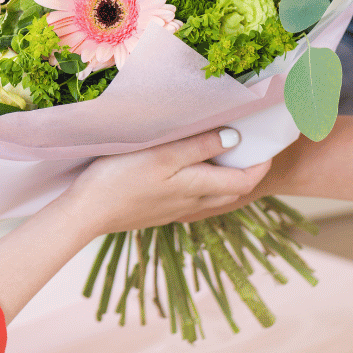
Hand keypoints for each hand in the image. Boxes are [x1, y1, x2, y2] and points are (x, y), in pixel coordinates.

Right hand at [64, 128, 271, 236]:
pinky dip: (202, 185)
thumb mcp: (163, 155)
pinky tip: (188, 171)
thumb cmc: (120, 179)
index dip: (261, 166)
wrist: (85, 213)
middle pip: (231, 192)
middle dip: (247, 173)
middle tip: (249, 147)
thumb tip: (235, 138)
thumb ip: (200, 147)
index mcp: (197, 188)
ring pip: (211, 198)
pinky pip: (191, 200)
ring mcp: (173, 211)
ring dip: (224, 180)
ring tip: (221, 154)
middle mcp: (191, 204)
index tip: (268, 145)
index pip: (244, 182)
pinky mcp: (157, 212)